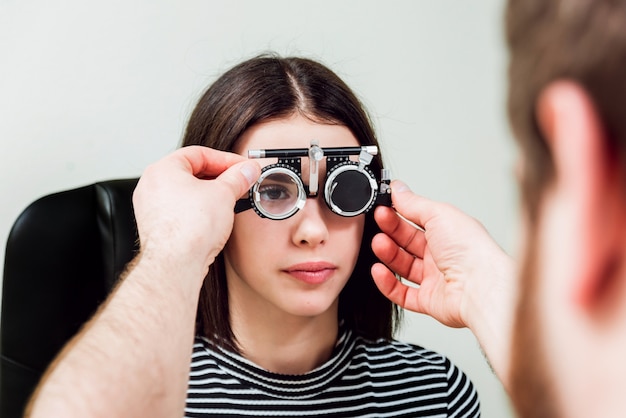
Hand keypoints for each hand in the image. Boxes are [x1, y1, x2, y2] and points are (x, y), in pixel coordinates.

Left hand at [133, 146, 259, 275]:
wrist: (176, 265)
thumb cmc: (189, 229)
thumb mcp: (224, 194)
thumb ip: (238, 178)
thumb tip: (247, 170)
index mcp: (162, 169)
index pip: (199, 154)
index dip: (226, 160)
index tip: (243, 167)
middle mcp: (151, 186)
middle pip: (192, 172)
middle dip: (220, 178)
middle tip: (240, 183)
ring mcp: (151, 208)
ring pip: (186, 192)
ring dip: (210, 195)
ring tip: (230, 201)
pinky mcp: (156, 227)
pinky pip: (181, 210)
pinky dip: (199, 210)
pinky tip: (215, 219)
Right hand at [371, 181, 514, 380]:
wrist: (480, 287)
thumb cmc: (471, 250)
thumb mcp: (439, 214)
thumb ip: (414, 203)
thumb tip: (398, 188)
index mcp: (448, 232)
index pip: (417, 220)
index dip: (399, 214)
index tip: (383, 208)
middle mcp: (442, 254)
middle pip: (408, 242)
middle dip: (391, 231)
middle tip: (378, 222)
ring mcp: (435, 278)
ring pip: (403, 265)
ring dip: (387, 254)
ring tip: (379, 243)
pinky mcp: (429, 300)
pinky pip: (402, 293)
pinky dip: (387, 283)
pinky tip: (379, 270)